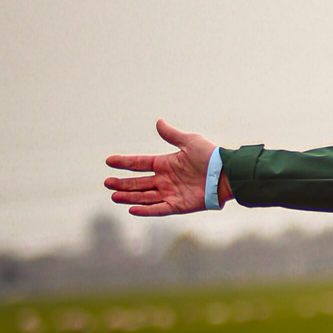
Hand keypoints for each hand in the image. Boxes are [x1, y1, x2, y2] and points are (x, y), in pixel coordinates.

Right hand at [104, 119, 225, 214]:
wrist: (226, 174)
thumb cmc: (210, 156)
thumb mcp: (189, 141)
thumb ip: (172, 135)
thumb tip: (159, 122)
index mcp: (165, 163)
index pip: (139, 163)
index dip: (124, 162)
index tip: (109, 161)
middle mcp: (165, 180)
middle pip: (138, 183)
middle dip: (122, 183)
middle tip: (107, 183)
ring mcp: (171, 193)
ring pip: (144, 196)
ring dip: (129, 196)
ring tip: (114, 196)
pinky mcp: (178, 205)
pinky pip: (158, 209)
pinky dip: (145, 210)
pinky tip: (132, 209)